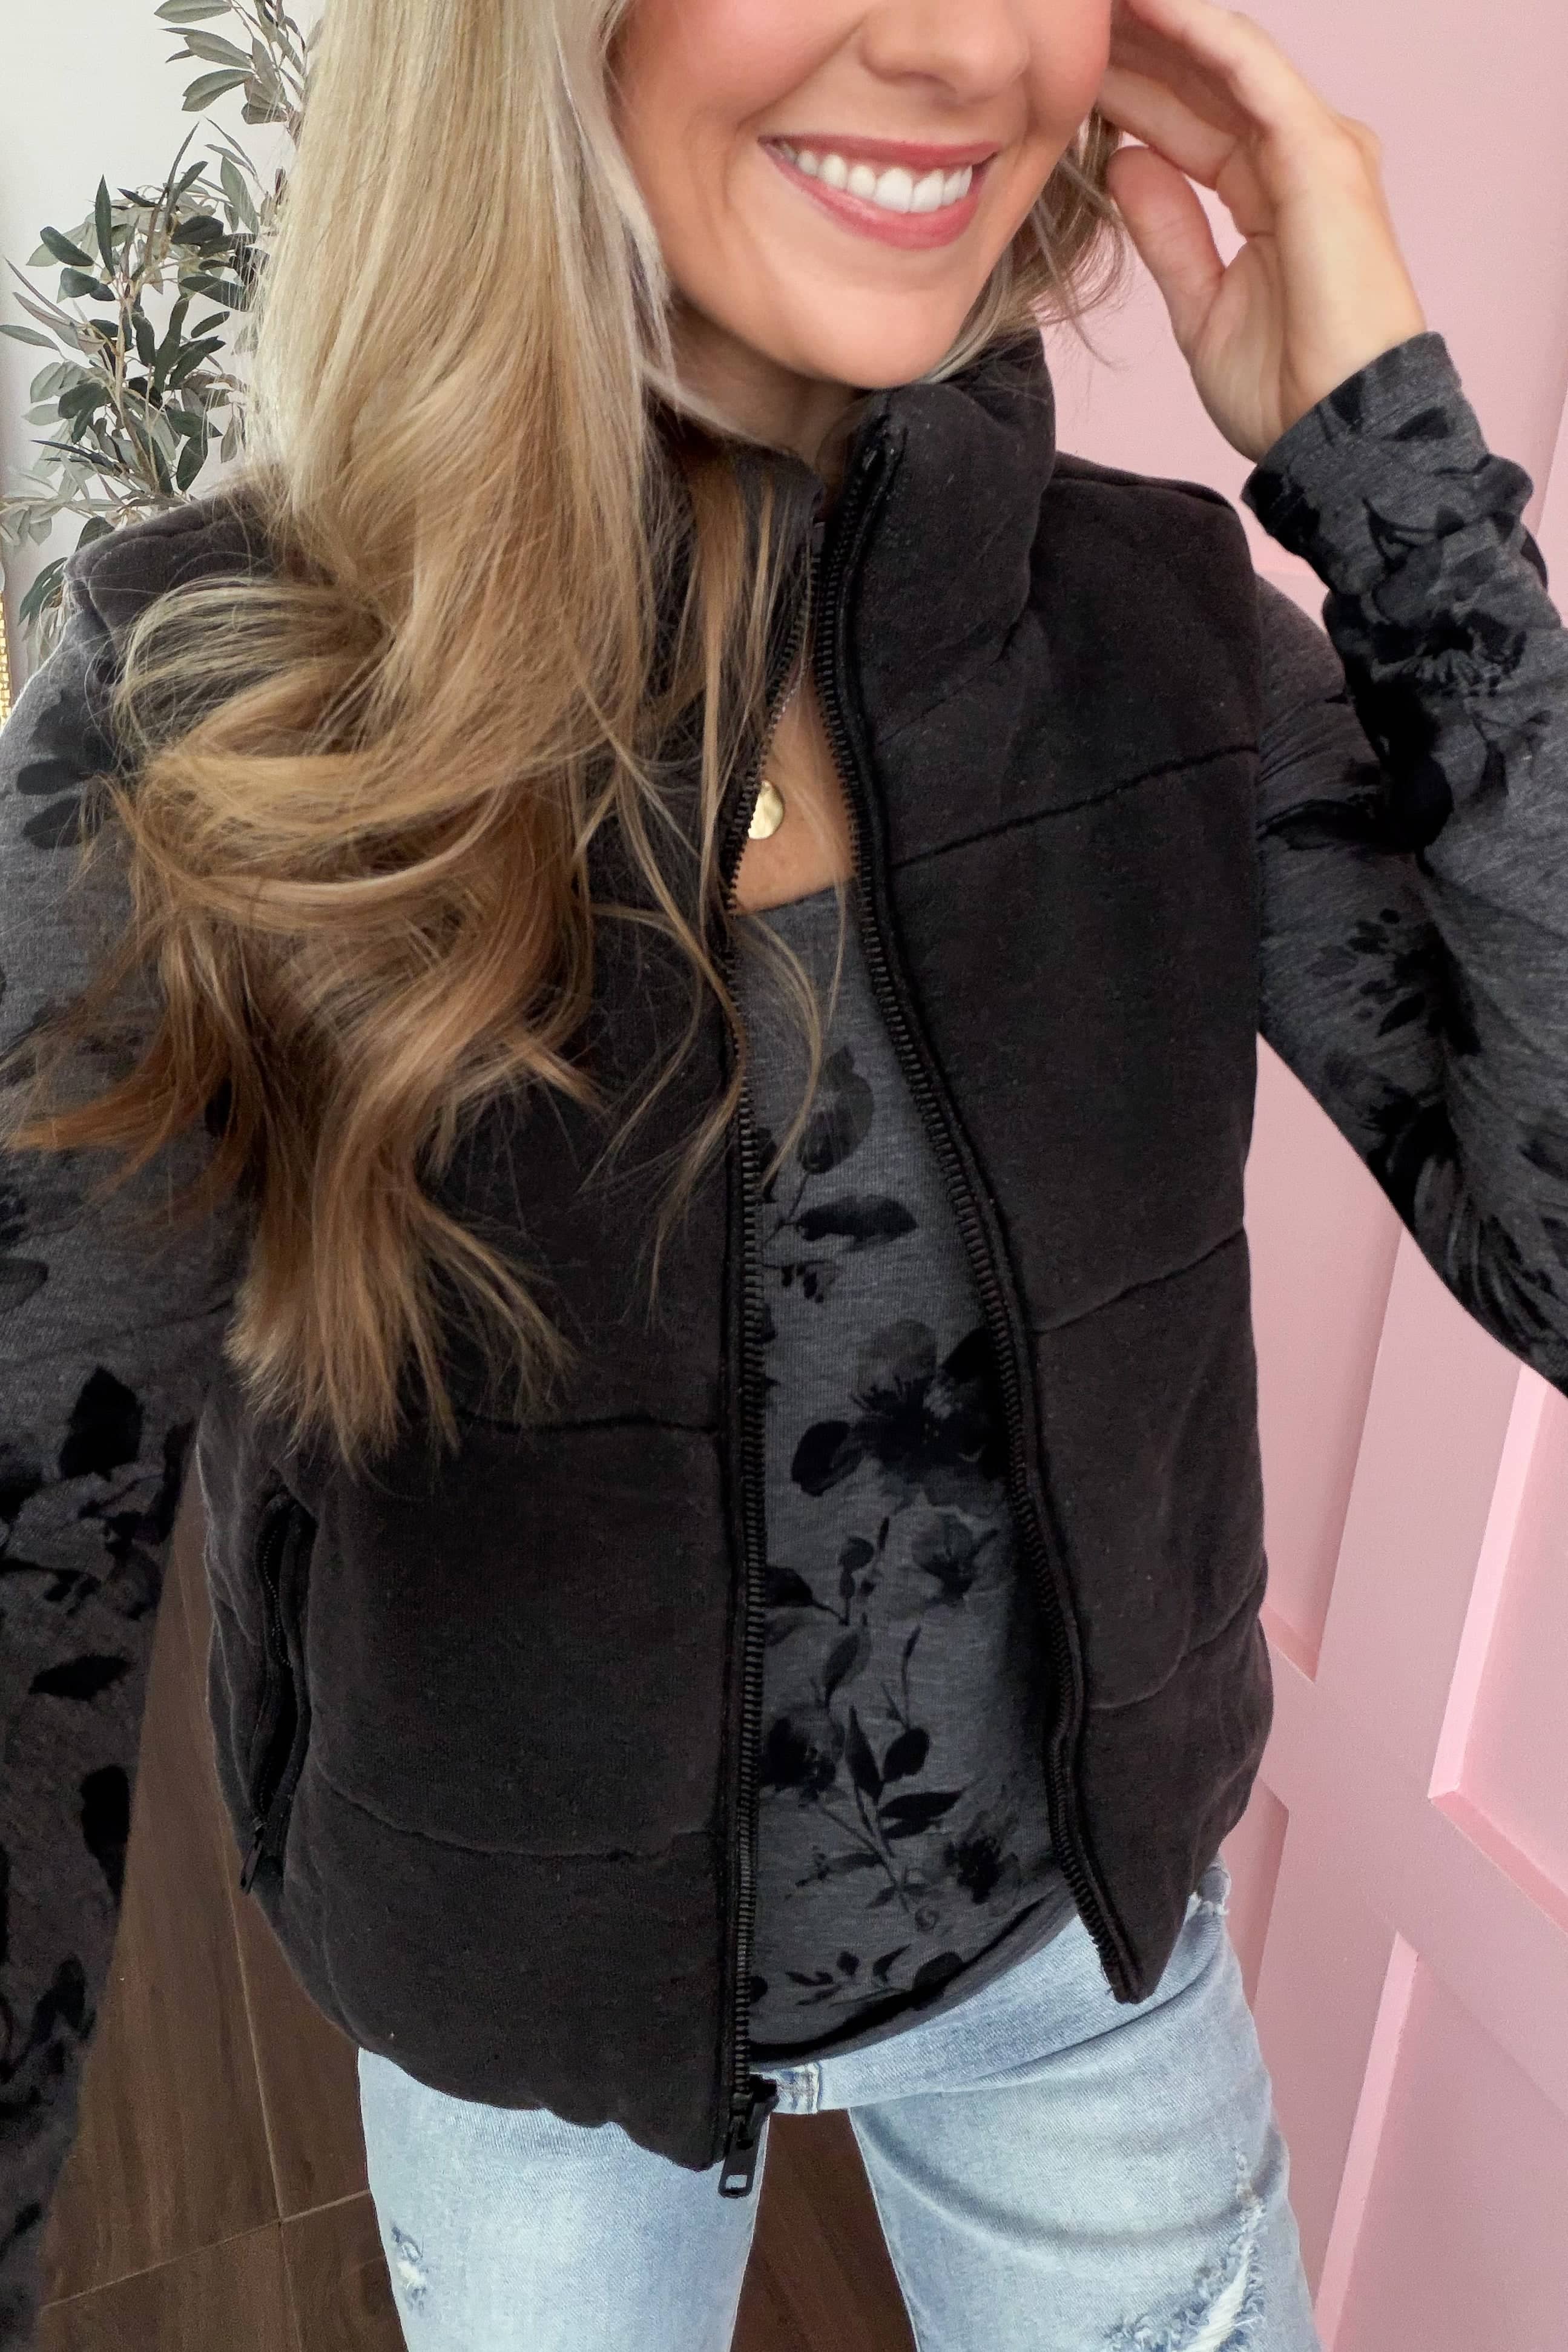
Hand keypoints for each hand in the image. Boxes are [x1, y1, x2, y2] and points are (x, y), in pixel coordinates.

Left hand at [1095, 0, 1427, 463]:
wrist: (1334, 433)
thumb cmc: (1282, 391)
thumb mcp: (1201, 305)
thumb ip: (1168, 233)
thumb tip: (1127, 166)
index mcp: (1269, 191)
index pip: (1188, 120)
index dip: (1129, 88)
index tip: (1067, 67)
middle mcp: (1297, 155)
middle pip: (1203, 79)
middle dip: (1136, 43)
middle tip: (1072, 15)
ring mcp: (1314, 147)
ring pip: (1224, 60)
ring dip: (1160, 22)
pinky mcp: (1320, 152)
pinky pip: (1250, 71)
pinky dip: (1198, 33)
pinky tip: (1148, 7)